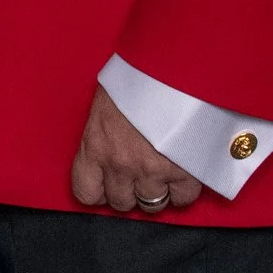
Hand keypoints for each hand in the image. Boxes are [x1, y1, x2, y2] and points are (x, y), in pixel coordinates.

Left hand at [70, 87, 202, 214]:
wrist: (175, 69)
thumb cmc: (137, 78)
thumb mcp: (106, 104)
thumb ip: (103, 135)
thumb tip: (105, 151)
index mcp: (95, 145)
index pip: (85, 192)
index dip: (98, 191)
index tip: (106, 184)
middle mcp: (121, 164)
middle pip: (120, 202)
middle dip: (128, 191)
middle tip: (137, 175)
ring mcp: (154, 171)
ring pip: (151, 204)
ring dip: (155, 192)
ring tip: (160, 174)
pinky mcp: (186, 173)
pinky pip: (182, 199)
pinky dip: (182, 191)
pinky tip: (181, 176)